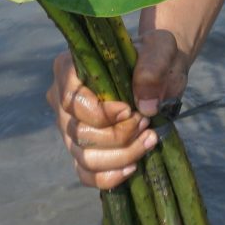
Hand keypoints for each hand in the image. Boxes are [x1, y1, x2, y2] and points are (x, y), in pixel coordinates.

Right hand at [48, 27, 189, 190]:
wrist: (161, 75)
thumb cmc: (154, 57)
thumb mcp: (161, 48)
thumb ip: (153, 65)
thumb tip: (144, 104)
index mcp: (70, 69)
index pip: (71, 100)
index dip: (100, 113)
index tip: (130, 110)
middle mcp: (62, 101)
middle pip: (79, 132)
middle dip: (118, 135)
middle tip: (146, 123)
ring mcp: (70, 129)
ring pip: (84, 157)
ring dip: (121, 155)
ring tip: (149, 140)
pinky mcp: (82, 151)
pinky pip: (86, 174)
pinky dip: (110, 176)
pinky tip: (133, 166)